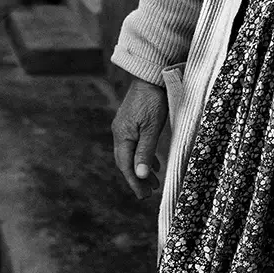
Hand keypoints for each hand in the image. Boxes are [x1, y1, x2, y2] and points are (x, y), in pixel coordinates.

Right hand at [111, 78, 166, 198]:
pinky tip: (153, 163)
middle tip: (149, 194)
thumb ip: (145, 152)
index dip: (135, 182)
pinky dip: (143, 156)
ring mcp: (124, 126)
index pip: (125, 166)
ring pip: (131, 154)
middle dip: (137, 179)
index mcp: (122, 135)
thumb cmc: (153, 101)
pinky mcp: (131, 121)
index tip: (145, 196)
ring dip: (141, 169)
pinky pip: (134, 144)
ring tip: (154, 182)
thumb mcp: (152, 128)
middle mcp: (119, 132)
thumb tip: (140, 175)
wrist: (150, 75)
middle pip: (126, 162)